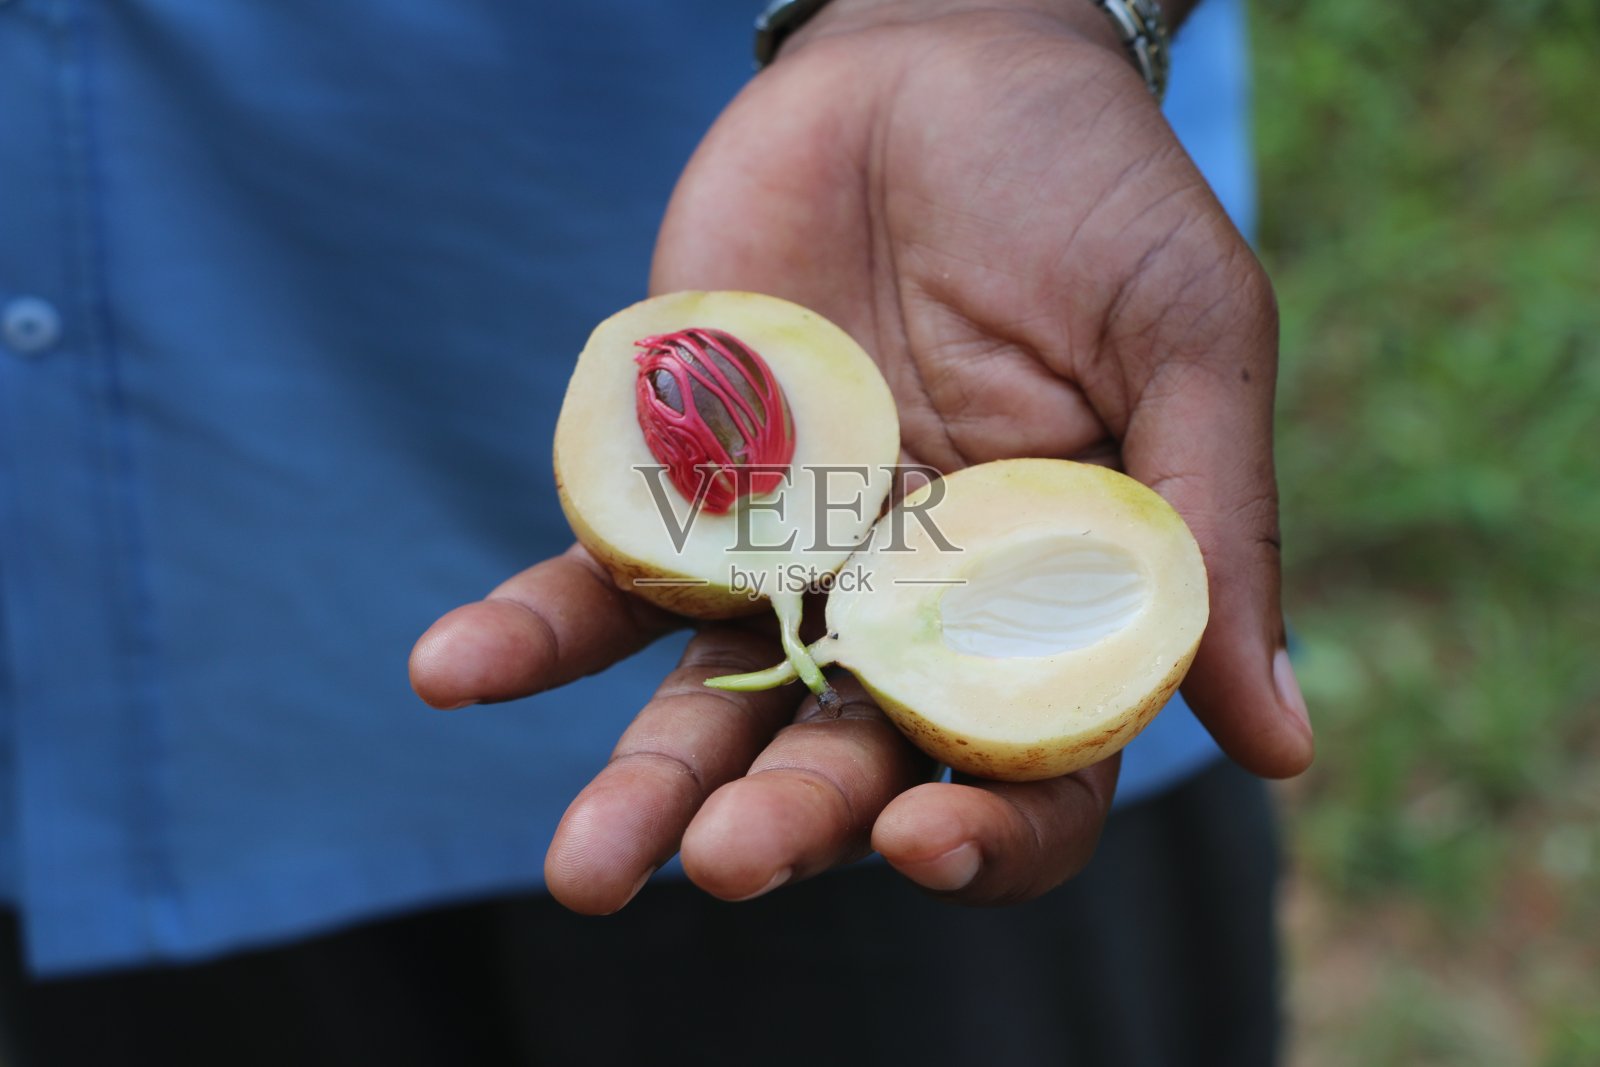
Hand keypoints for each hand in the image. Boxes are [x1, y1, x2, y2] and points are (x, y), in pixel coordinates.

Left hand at [410, 0, 1312, 913]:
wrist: (939, 57)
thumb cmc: (1089, 194)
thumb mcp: (1186, 338)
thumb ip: (1214, 528)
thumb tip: (1281, 750)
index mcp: (1044, 600)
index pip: (1023, 769)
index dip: (984, 832)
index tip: (918, 838)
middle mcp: (910, 604)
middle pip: (848, 755)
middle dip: (787, 819)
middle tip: (727, 860)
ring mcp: (788, 551)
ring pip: (713, 697)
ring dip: (647, 785)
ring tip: (584, 869)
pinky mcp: (679, 483)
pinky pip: (598, 575)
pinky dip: (529, 629)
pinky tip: (454, 670)